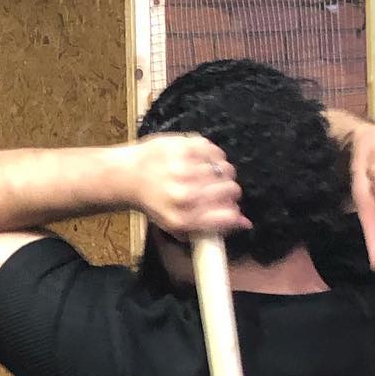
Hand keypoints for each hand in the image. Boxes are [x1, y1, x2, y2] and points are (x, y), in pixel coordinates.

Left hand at [128, 134, 250, 237]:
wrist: (128, 177)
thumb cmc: (154, 203)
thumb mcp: (176, 224)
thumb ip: (210, 227)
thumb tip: (246, 223)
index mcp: (183, 219)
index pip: (228, 216)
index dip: (234, 213)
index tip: (230, 209)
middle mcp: (185, 196)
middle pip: (231, 191)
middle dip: (230, 192)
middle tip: (219, 189)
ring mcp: (186, 170)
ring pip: (226, 170)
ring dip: (222, 173)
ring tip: (208, 175)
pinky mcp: (185, 148)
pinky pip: (217, 152)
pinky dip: (214, 157)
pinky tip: (202, 162)